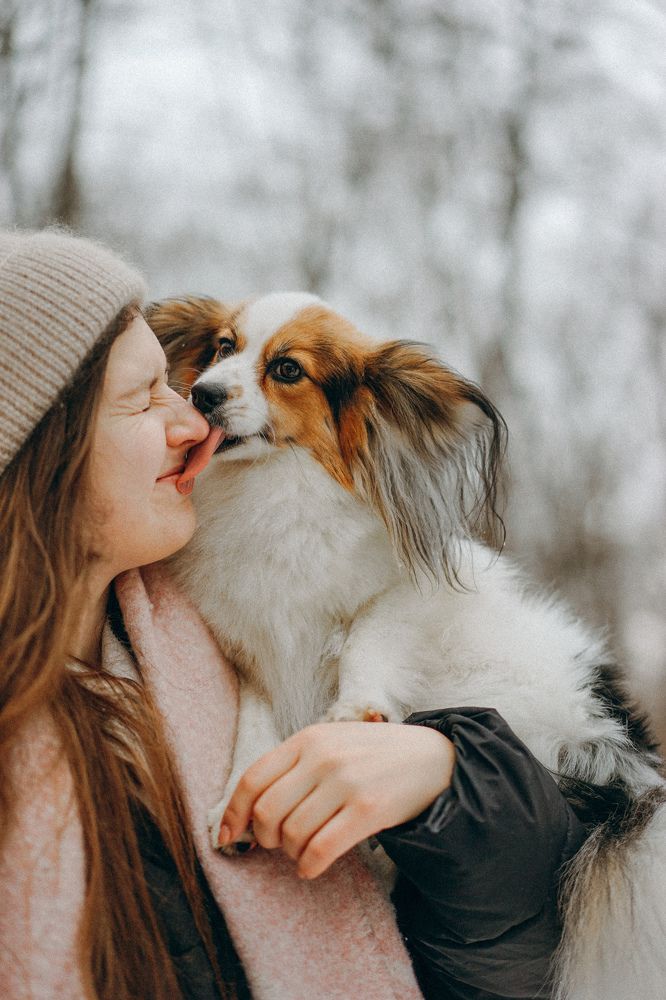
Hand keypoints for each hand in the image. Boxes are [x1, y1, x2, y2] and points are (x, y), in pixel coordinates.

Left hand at [218, 720, 454, 878]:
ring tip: (303, 852)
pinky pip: (321, 849)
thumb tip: (249, 811)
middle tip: (278, 844)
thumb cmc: (374, 755)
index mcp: (308, 738)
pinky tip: (312, 866)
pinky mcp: (368, 809)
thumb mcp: (332, 743)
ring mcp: (346, 782)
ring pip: (293, 834)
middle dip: (264, 838)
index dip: (233, 814)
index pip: (252, 779)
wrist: (433, 758)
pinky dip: (309, 866)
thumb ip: (295, 766)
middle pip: (267, 812)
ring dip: (291, 854)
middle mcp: (323, 757)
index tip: (227, 837)